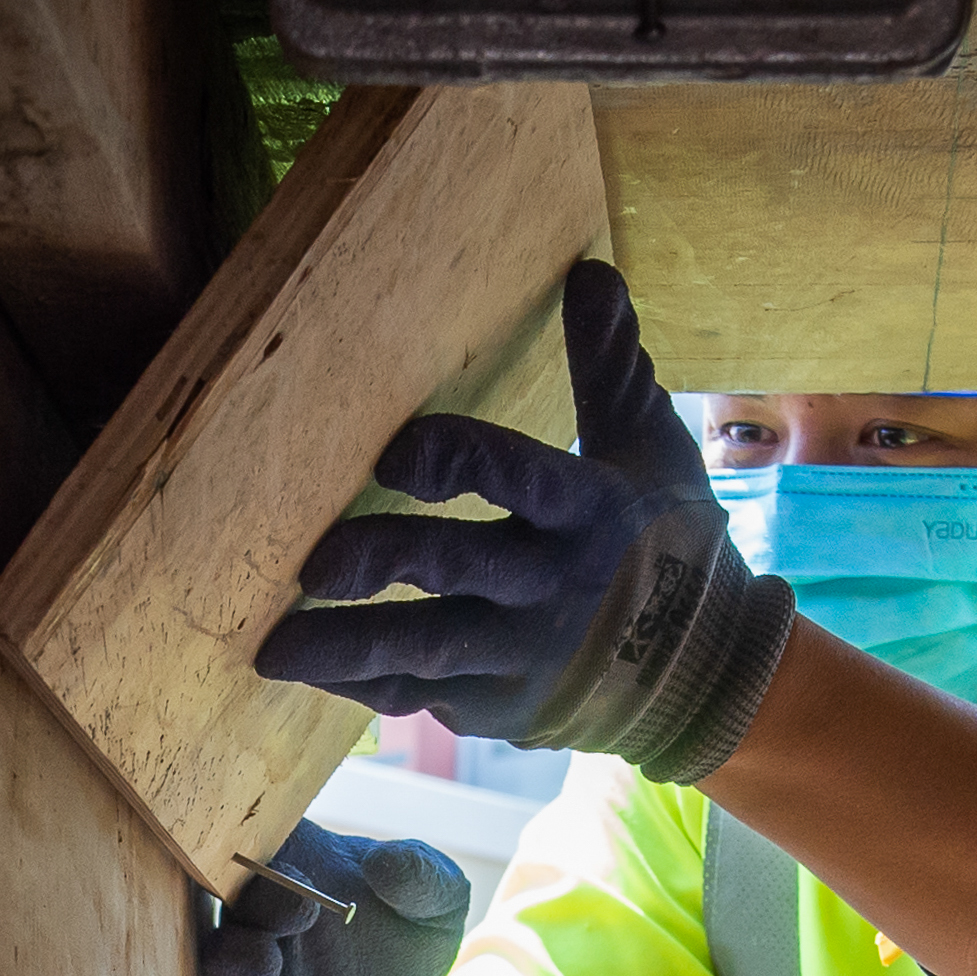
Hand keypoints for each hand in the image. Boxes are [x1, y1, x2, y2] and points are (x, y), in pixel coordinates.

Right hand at [199, 822, 472, 975]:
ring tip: (267, 969)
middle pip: (230, 908)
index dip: (264, 853)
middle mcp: (261, 925)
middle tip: (294, 915)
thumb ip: (424, 874)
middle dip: (252, 910)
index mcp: (291, 875)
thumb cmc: (411, 936)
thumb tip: (386, 864)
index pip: (256, 848)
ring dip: (234, 969)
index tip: (298, 867)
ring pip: (219, 974)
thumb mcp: (439, 901)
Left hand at [257, 260, 792, 785]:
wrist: (702, 671)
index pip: (518, 476)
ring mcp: (522, 654)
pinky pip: (419, 695)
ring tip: (274, 648)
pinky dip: (363, 684)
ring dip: (348, 646)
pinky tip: (307, 667)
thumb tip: (590, 272)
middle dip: (383, 561)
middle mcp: (552, 586)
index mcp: (588, 511)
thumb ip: (609, 367)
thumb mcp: (650, 449)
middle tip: (314, 564)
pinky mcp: (498, 703)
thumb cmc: (666, 539)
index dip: (457, 463)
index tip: (395, 458)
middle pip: (456, 567)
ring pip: (425, 647)